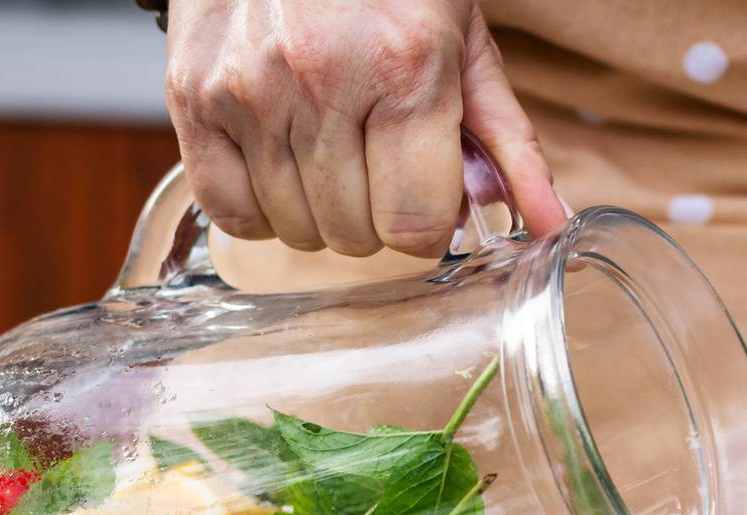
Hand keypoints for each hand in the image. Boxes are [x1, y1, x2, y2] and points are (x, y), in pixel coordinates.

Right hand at [165, 0, 564, 255]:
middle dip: (377, 216)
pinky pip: (230, 211)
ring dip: (319, 212)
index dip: (428, 226)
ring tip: (327, 150)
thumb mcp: (465, 46)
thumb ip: (510, 144)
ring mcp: (248, 91)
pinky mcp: (193, 97)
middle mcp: (321, 82)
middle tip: (375, 162)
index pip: (416, 225)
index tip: (424, 197)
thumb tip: (553, 226)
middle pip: (356, 235)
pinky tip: (280, 163)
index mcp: (405, 70)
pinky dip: (258, 207)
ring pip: (296, 231)